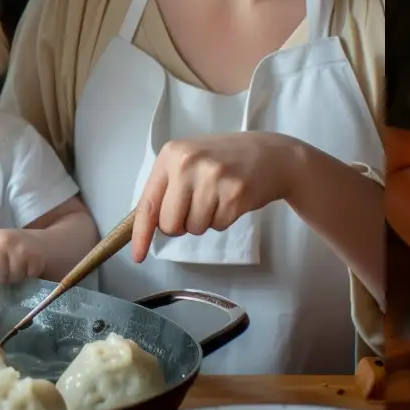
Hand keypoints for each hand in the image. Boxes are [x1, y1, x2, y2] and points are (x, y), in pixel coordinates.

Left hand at [0, 228, 50, 286]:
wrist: (31, 242)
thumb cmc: (1, 254)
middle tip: (2, 278)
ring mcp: (19, 246)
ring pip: (12, 278)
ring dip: (14, 281)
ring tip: (14, 274)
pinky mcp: (35, 254)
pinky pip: (28, 277)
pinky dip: (28, 278)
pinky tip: (26, 271)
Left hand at [132, 131, 301, 258]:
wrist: (272, 154)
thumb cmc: (225, 160)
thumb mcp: (191, 160)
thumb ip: (168, 187)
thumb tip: (147, 226)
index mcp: (172, 154)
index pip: (148, 203)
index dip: (141, 234)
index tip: (137, 255)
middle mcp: (188, 163)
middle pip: (170, 224)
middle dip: (182, 225)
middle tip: (198, 205)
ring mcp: (213, 178)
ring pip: (194, 228)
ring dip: (205, 221)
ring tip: (218, 196)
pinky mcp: (234, 194)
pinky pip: (217, 227)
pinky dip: (223, 220)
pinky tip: (232, 198)